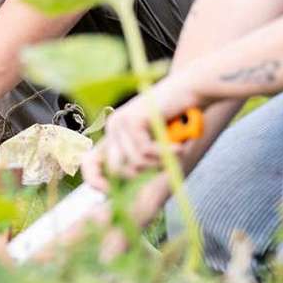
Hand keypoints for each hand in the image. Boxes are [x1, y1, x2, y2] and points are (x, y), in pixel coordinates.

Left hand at [82, 75, 198, 186]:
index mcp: (115, 133)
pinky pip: (145, 153)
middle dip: (143, 175)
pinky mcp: (132, 119)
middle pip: (116, 171)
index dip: (95, 181)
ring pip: (135, 164)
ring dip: (160, 163)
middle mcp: (113, 126)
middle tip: (166, 163)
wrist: (192, 89)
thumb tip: (130, 189)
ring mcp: (121, 122)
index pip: (90, 162)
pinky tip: (178, 146)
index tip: (109, 193)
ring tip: (175, 149)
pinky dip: (165, 154)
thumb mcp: (158, 145)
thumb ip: (143, 160)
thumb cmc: (179, 119)